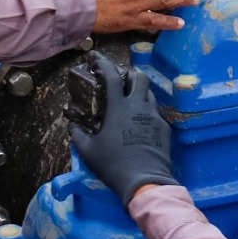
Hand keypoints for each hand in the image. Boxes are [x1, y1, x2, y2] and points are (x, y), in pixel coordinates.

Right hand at [68, 55, 178, 201]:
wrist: (145, 181)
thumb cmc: (113, 165)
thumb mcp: (89, 151)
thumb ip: (78, 134)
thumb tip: (72, 125)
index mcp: (119, 108)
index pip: (111, 76)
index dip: (103, 63)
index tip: (96, 58)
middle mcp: (139, 107)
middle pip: (140, 77)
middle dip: (131, 73)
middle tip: (123, 79)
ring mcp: (154, 116)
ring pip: (150, 94)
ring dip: (140, 92)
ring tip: (131, 100)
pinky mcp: (164, 128)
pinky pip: (156, 113)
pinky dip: (147, 111)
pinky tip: (140, 123)